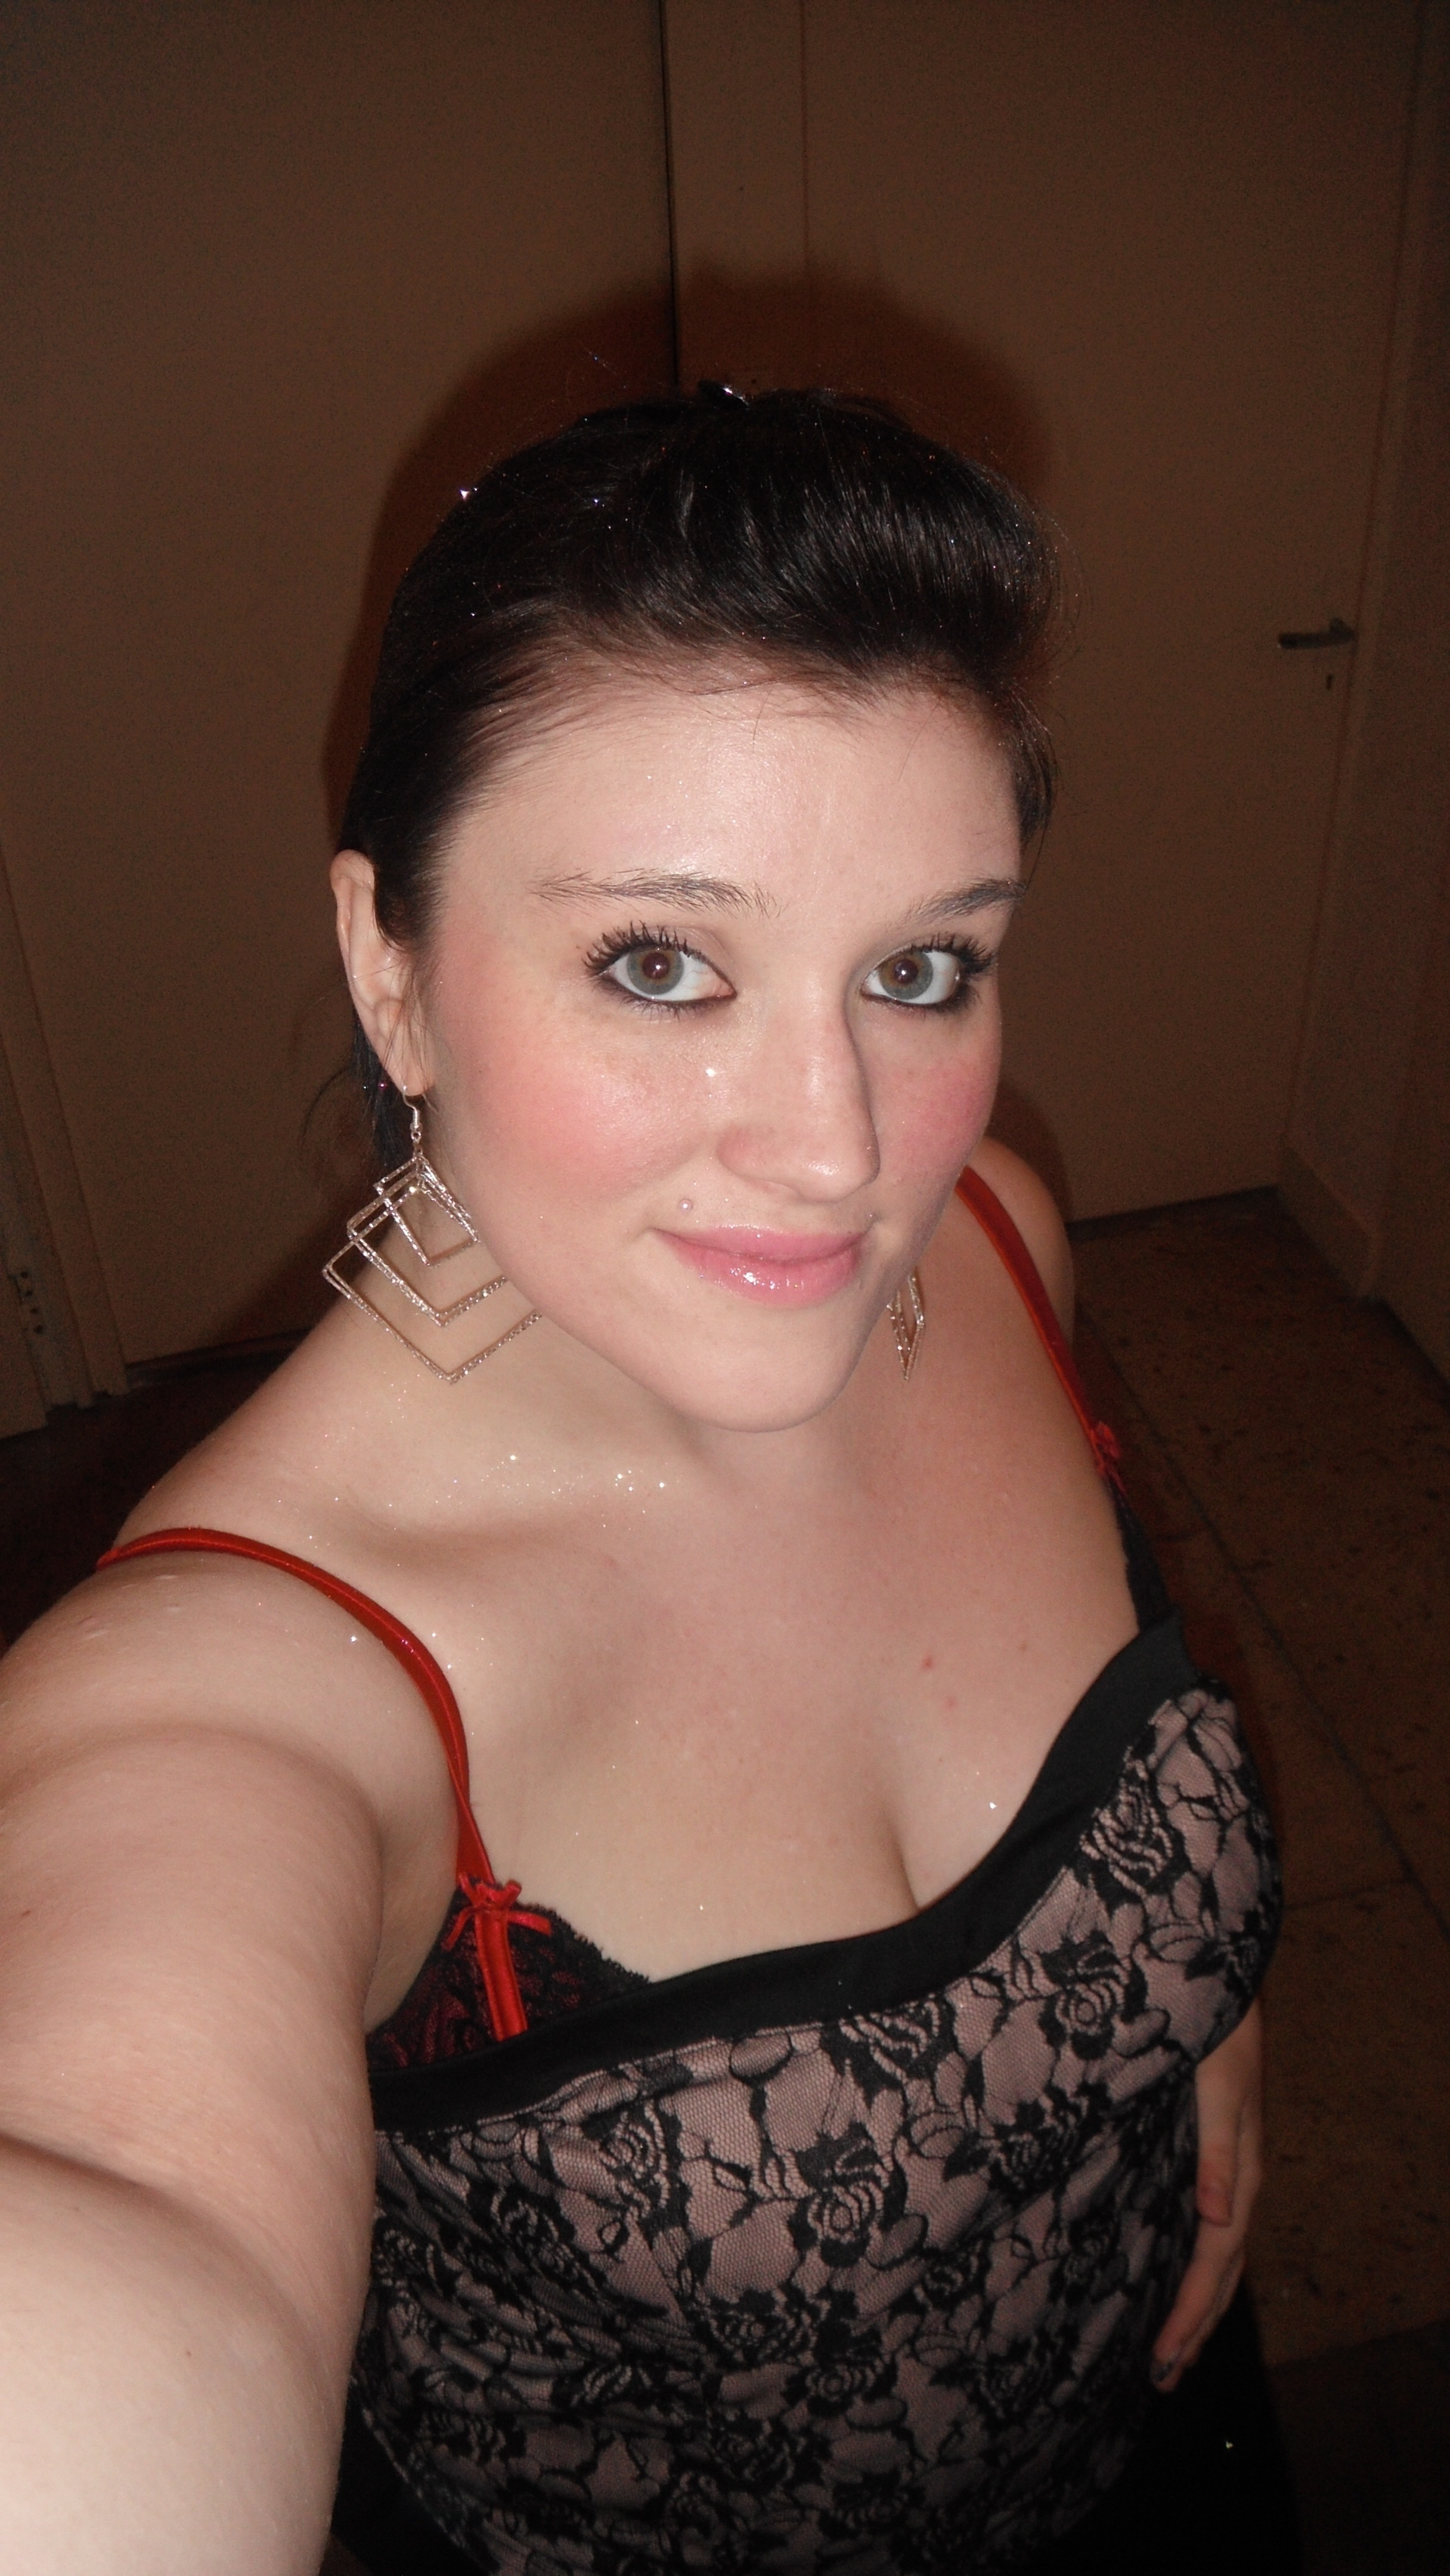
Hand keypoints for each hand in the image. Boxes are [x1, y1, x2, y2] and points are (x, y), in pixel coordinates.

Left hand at [1151, 1999, 1263, 2393]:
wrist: (1216, 1976)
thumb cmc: (1215, 2027)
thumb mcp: (1220, 2083)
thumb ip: (1218, 2147)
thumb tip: (1216, 2217)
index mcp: (1238, 2170)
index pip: (1214, 2260)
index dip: (1190, 2312)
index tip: (1162, 2358)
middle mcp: (1233, 2178)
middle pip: (1219, 2272)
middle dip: (1194, 2328)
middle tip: (1164, 2380)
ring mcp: (1221, 2169)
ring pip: (1214, 2255)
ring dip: (1195, 2305)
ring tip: (1171, 2353)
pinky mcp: (1204, 2153)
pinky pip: (1202, 2226)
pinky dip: (1190, 2265)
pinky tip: (1169, 2275)